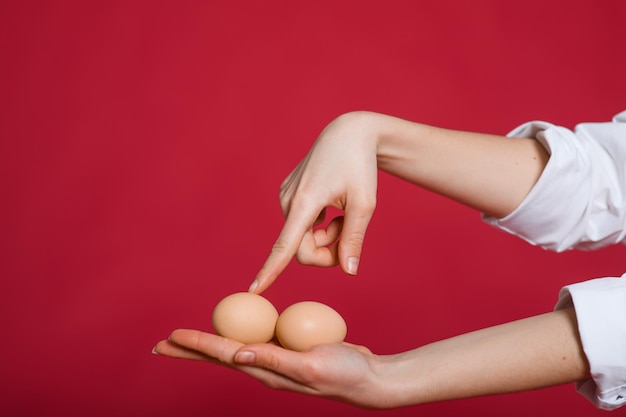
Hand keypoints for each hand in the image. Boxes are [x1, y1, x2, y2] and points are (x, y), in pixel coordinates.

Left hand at [153, 329, 387, 408]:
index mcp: (266, 371)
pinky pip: (258, 339)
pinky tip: (238, 329)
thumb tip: (237, 355)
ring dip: (209, 343)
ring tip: (189, 339)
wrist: (367, 378)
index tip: (170, 337)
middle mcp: (266, 367)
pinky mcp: (288, 350)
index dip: (196, 345)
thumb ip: (274, 359)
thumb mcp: (310, 364)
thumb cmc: (343, 372)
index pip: (223, 354)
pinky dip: (239, 333)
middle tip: (162, 344)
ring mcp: (276, 360)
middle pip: (220, 355)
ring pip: (235, 347)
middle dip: (190, 350)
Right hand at [250, 112, 378, 293]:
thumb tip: (349, 272)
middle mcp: (288, 200)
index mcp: (305, 202)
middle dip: (325, 251)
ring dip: (324, 236)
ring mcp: (285, 197)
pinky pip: (300, 225)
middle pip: (300, 250)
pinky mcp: (287, 194)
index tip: (253, 290)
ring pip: (301, 238)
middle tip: (349, 231)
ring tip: (342, 214)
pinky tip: (331, 205)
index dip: (270, 271)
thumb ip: (354, 239)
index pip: (285, 246)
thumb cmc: (360, 167)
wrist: (348, 134)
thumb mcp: (365, 204)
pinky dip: (318, 225)